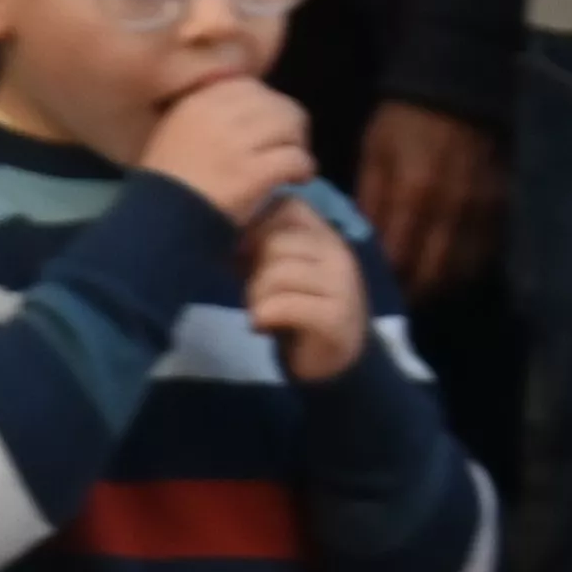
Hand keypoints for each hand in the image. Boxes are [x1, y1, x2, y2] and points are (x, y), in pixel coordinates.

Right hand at [145, 77, 317, 227]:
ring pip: (290, 126)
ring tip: (295, 164)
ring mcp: (238, 143)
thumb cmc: (167, 186)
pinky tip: (299, 179)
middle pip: (275, 103)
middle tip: (291, 146)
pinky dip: (304, 168)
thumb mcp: (175, 134)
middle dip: (290, 124)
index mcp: (199, 101)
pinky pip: (296, 158)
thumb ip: (206, 116)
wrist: (162, 226)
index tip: (269, 127)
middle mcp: (219, 114)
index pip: (249, 87)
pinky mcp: (254, 172)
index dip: (267, 106)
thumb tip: (247, 107)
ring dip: (299, 144)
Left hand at [245, 205, 369, 381]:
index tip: (247, 257)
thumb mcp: (281, 271)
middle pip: (275, 241)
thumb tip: (230, 230)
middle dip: (253, 270)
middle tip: (254, 295)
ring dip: (255, 297)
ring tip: (259, 313)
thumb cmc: (301, 314)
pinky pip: (283, 306)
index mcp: (326, 235)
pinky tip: (264, 327)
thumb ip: (265, 246)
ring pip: (277, 273)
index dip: (257, 227)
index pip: (286, 206)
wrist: (335, 365)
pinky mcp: (334, 317)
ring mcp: (341, 285)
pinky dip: (263, 317)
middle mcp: (338, 253)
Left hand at [357, 100, 506, 291]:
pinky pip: (484, 254)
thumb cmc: (406, 119)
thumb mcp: (375, 152)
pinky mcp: (501, 206)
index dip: (385, 279)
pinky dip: (465, 268)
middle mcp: (452, 208)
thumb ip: (370, 201)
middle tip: (398, 293)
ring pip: (461, 271)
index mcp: (415, 193)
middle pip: (432, 274)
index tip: (374, 288)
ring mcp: (481, 209)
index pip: (398, 258)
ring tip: (423, 285)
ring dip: (440, 284)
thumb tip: (364, 247)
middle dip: (413, 290)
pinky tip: (450, 267)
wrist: (457, 85)